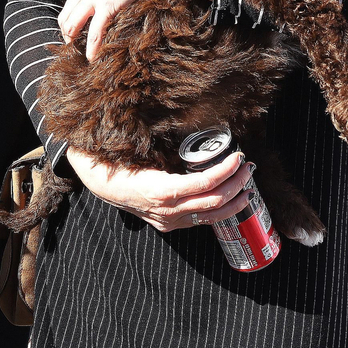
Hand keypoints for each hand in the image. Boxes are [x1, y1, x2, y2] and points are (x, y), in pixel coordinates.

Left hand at [59, 0, 195, 60]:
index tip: (72, 27)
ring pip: (73, 24)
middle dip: (66, 30)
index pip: (71, 0)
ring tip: (75, 51)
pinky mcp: (107, 6)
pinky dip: (91, 47)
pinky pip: (95, 32)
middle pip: (66, 13)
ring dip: (72, 39)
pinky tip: (91, 57)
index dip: (70, 16)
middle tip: (70, 42)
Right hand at [67, 148, 253, 232]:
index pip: (205, 184)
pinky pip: (201, 220)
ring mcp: (169, 221)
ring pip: (211, 216)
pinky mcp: (170, 224)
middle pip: (214, 202)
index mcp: (161, 191)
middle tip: (248, 167)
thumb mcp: (141, 149)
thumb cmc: (119, 162)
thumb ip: (164, 141)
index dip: (226, 172)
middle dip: (237, 184)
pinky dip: (220, 210)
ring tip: (247, 185)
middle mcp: (167, 211)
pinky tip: (232, 199)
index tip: (238, 157)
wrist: (100, 185)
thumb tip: (194, 123)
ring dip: (234, 200)